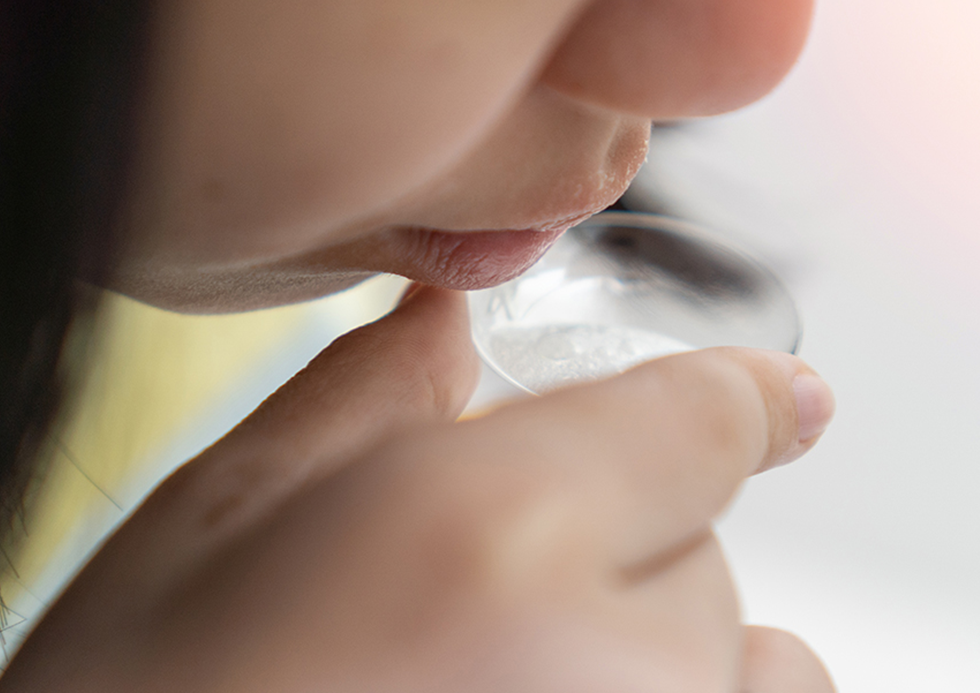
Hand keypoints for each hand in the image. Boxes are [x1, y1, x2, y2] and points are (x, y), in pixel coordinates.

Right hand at [0, 285, 835, 691]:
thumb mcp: (198, 546)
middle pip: (706, 546)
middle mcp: (610, 665)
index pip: (699, 419)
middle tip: (480, 598)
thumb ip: (351, 408)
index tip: (782, 400)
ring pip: (754, 663)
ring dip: (675, 653)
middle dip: (621, 541)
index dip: (737, 399)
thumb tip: (444, 323)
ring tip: (520, 686)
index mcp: (488, 537)